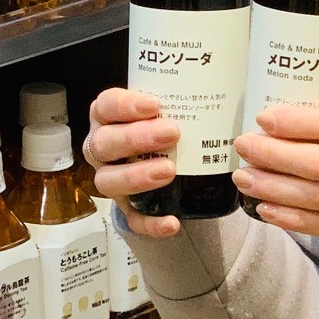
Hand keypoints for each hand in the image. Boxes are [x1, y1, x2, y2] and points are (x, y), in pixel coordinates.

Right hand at [85, 88, 182, 238]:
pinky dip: (151, 223)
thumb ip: (175, 103)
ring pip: (108, 181)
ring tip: (169, 170)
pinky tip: (172, 222)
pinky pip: (132, 219)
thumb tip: (217, 95)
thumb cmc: (157, 126)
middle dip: (135, 138)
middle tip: (171, 133)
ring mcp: (110, 179)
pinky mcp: (124, 208)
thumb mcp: (161, 109)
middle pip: (104, 143)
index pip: (105, 106)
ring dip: (137, 176)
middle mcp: (102, 148)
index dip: (124, 105)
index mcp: (107, 117)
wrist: (158, 163)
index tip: (153, 104)